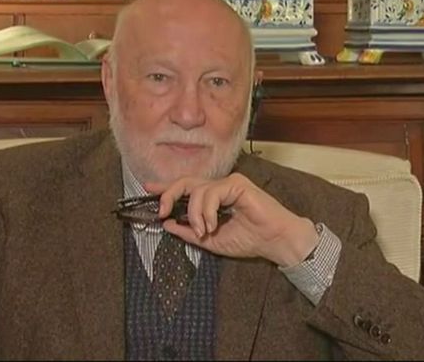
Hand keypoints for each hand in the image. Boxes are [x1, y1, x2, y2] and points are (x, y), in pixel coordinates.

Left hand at [144, 173, 319, 267]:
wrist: (275, 242)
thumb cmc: (250, 240)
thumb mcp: (211, 241)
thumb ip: (188, 232)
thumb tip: (167, 224)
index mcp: (213, 199)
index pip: (185, 188)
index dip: (166, 187)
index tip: (148, 189)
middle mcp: (219, 187)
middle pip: (186, 182)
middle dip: (169, 194)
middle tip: (162, 211)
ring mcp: (228, 184)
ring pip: (197, 190)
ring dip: (194, 214)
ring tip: (202, 231)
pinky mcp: (237, 184)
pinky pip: (211, 192)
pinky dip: (206, 210)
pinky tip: (211, 225)